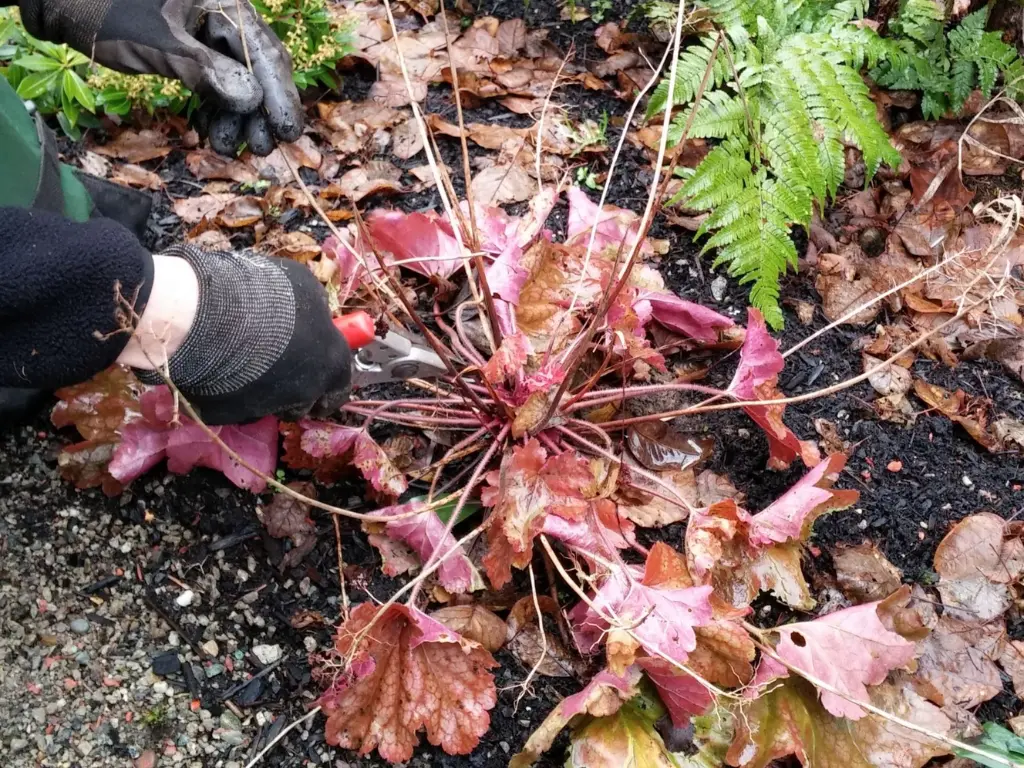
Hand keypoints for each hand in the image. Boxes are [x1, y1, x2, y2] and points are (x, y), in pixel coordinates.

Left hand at [19, 0, 302, 154]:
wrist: (61, 2)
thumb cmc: (105, 12)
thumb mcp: (157, 44)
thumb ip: (206, 71)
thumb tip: (250, 101)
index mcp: (222, 0)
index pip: (265, 51)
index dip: (280, 95)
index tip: (287, 132)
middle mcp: (221, 14)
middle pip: (258, 68)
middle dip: (260, 110)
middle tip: (260, 147)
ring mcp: (206, 32)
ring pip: (238, 79)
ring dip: (237, 116)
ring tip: (228, 146)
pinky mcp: (189, 48)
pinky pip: (215, 81)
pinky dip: (216, 109)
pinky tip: (211, 133)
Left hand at [121, 246, 350, 424]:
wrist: (203, 318)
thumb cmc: (225, 374)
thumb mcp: (243, 409)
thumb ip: (264, 406)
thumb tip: (258, 404)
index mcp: (328, 371)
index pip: (337, 391)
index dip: (315, 400)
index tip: (294, 404)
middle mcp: (329, 333)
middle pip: (323, 354)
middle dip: (300, 366)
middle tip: (269, 372)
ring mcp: (313, 298)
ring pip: (307, 322)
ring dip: (288, 332)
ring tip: (253, 334)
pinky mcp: (294, 273)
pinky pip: (288, 295)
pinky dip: (274, 304)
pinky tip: (246, 308)